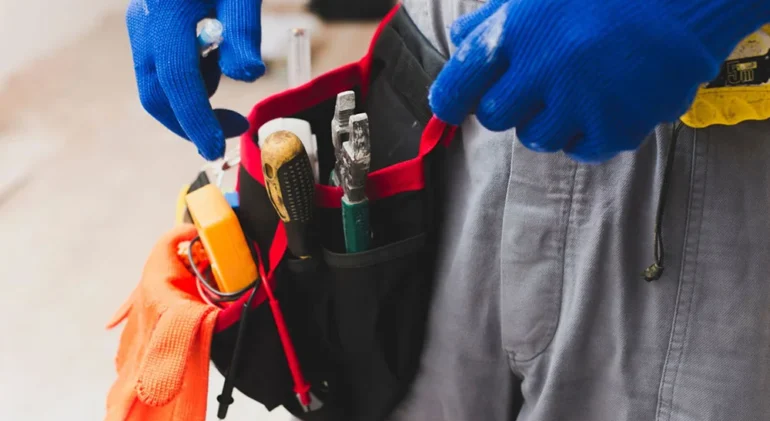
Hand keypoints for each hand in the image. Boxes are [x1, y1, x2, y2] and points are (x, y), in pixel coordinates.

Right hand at [127, 0, 263, 159]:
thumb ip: (243, 31)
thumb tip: (247, 74)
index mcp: (166, 15)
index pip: (176, 80)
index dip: (195, 120)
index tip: (214, 147)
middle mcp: (145, 25)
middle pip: (156, 94)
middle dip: (190, 123)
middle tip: (231, 130)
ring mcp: (141, 27)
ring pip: (158, 85)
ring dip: (192, 102)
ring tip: (226, 82)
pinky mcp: (148, 30)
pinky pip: (163, 70)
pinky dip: (188, 82)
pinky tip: (212, 65)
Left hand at [429, 0, 747, 161]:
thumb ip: (494, 18)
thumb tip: (460, 41)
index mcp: (517, 33)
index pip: (457, 84)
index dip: (450, 101)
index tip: (454, 106)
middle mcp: (543, 70)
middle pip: (495, 118)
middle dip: (507, 105)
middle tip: (536, 86)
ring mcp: (580, 103)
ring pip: (535, 138)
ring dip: (548, 120)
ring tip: (578, 88)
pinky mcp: (615, 128)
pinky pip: (579, 150)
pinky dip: (585, 134)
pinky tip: (603, 103)